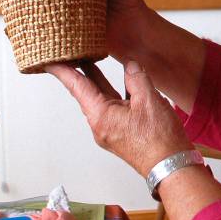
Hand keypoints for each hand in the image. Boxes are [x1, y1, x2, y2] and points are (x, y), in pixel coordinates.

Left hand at [47, 60, 193, 176]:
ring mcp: (110, 130)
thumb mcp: (149, 100)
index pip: (77, 86)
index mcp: (101, 115)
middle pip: (87, 92)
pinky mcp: (121, 132)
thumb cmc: (159, 139)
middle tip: (71, 53)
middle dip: (80, 71)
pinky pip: (114, 106)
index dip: (64, 71)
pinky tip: (124, 81)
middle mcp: (101, 124)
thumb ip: (137, 78)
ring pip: (102, 98)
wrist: (170, 166)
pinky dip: (116, 91)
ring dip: (98, 80)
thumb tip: (130, 66)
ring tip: (91, 60)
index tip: (50, 60)